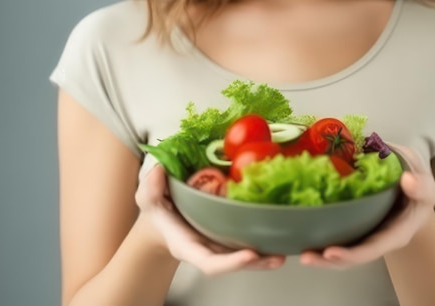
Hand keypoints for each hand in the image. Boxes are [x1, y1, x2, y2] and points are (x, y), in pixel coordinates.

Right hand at [135, 164, 285, 274]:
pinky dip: (265, 237)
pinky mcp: (229, 232)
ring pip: (245, 254)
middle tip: (277, 255)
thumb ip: (150, 188)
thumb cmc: (158, 210)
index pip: (209, 263)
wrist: (164, 215)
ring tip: (286, 249)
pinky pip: (248, 237)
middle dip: (256, 263)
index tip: (249, 255)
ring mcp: (220, 243)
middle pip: (233, 263)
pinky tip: (282, 230)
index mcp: (188, 246)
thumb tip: (159, 170)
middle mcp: (207, 249)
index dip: (230, 263)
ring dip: (266, 255)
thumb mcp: (148, 199)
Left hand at [299, 144, 434, 269]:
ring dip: (321, 253)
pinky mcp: (354, 221)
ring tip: (300, 251)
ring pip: (342, 248)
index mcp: (397, 233)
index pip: (372, 248)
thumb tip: (408, 180)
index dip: (351, 254)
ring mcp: (365, 231)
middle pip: (353, 256)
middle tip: (306, 257)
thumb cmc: (418, 179)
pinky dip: (320, 232)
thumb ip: (420, 185)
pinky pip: (337, 231)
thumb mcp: (426, 182)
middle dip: (329, 260)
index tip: (330, 253)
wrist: (411, 174)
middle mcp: (379, 238)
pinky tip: (302, 229)